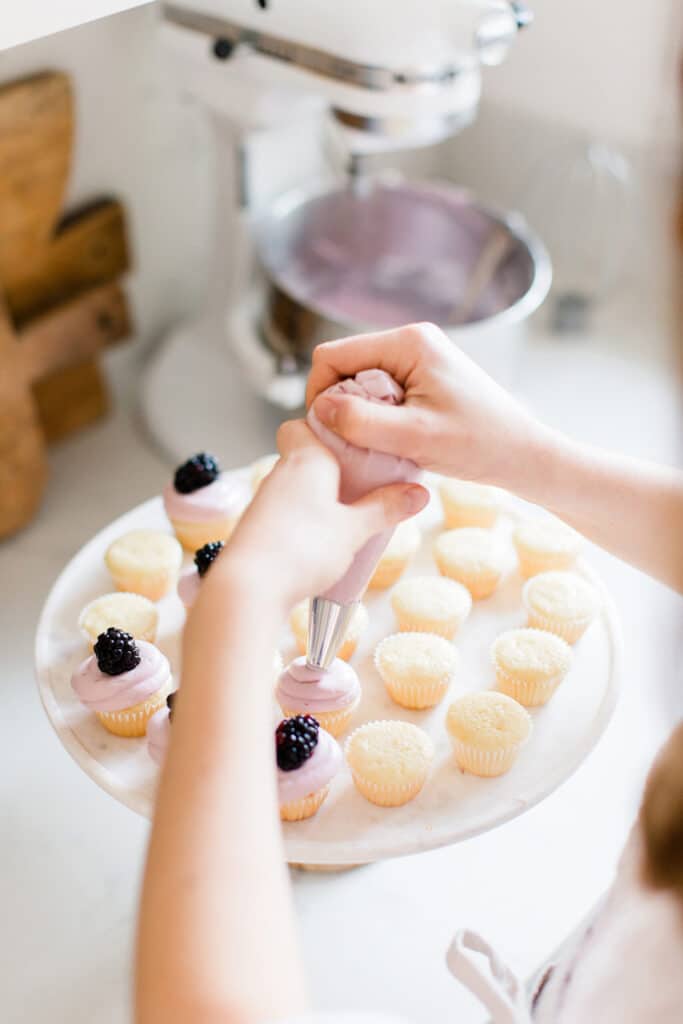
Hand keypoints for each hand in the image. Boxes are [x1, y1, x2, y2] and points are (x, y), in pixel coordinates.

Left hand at [212, 420, 427, 608]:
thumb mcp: (355, 530)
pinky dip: (303, 519)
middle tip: (363, 486)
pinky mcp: (257, 528)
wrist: (249, 588)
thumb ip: (385, 509)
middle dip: (333, 467)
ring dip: (318, 496)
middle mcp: (280, 474)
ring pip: (295, 485)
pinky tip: (319, 541)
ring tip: (346, 518)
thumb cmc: (301, 549)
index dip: (327, 428)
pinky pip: (285, 511)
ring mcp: (264, 501)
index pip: (304, 423)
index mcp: (305, 460)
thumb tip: (418, 493)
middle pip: (305, 455)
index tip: (355, 444)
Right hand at [306, 322, 550, 491]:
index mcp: (409, 342)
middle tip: (356, 443)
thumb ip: (362, 422)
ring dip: (360, 413)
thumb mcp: (414, 437)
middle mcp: (412, 340)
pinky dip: (377, 416)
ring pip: (361, 381)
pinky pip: (380, 391)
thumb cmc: (478, 445)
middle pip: (345, 366)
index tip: (328, 431)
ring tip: (379, 444)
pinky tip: (392, 440)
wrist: (523, 454)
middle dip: (341, 404)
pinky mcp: (424, 376)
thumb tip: (320, 409)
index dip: (320, 393)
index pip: (333, 355)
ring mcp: (419, 357)